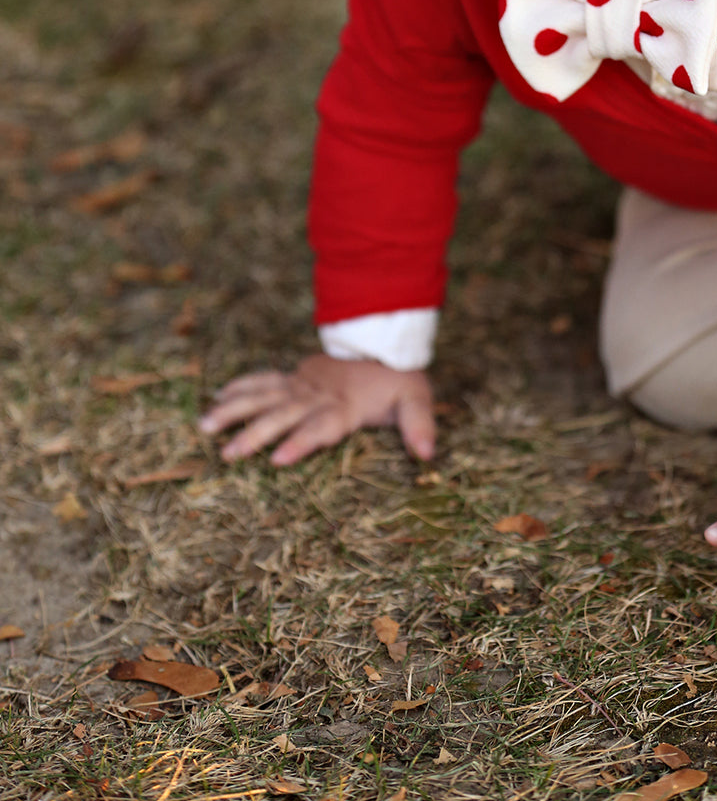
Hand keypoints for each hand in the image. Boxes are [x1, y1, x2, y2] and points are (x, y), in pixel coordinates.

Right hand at [198, 354, 435, 466]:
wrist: (384, 342)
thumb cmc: (398, 378)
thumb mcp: (416, 398)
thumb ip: (420, 425)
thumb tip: (428, 454)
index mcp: (344, 406)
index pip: (320, 426)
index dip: (301, 442)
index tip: (278, 459)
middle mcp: (317, 395)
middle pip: (283, 415)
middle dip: (255, 434)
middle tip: (228, 454)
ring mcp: (302, 384)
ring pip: (263, 396)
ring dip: (234, 410)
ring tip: (205, 425)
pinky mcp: (294, 376)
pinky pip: (264, 380)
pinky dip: (241, 387)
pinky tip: (217, 398)